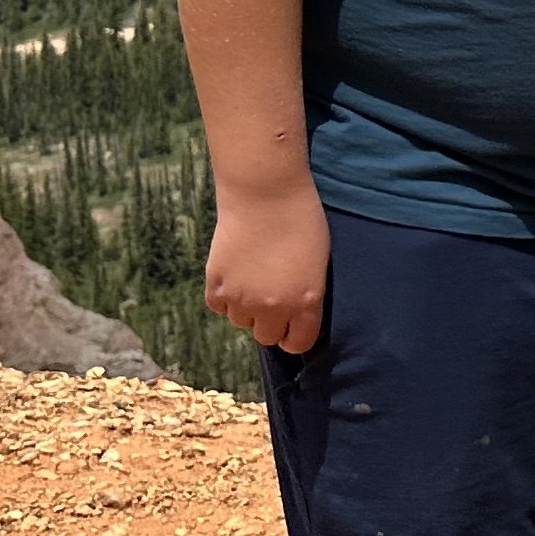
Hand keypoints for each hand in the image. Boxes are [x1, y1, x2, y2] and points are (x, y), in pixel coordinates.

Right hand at [203, 184, 330, 354]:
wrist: (265, 192)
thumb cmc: (300, 218)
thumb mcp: (317, 263)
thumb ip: (305, 294)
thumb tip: (291, 312)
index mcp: (306, 302)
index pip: (297, 344)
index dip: (293, 335)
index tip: (290, 325)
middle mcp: (273, 308)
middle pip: (266, 336)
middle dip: (269, 321)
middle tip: (269, 297)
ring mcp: (242, 299)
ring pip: (240, 321)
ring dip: (246, 306)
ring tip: (252, 276)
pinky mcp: (217, 285)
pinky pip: (218, 306)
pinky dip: (224, 295)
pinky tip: (234, 272)